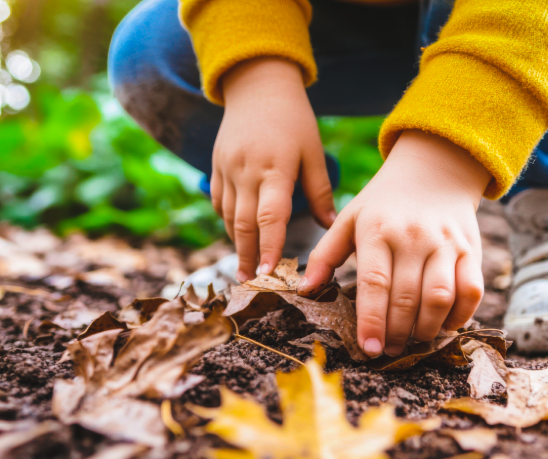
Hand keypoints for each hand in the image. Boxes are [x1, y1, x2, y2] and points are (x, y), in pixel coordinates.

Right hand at [214, 57, 336, 280]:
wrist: (258, 87)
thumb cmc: (294, 120)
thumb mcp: (314, 151)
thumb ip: (320, 190)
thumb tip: (330, 226)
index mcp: (275, 168)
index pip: (271, 216)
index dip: (269, 246)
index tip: (269, 272)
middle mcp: (247, 171)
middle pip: (244, 223)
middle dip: (248, 256)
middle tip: (252, 283)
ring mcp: (227, 169)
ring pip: (229, 216)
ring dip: (237, 243)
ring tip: (246, 268)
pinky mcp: (216, 166)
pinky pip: (219, 202)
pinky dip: (228, 221)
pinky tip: (238, 235)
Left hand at [299, 131, 490, 356]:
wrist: (435, 168)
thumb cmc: (384, 203)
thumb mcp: (350, 219)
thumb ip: (326, 254)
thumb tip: (305, 290)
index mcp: (377, 230)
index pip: (374, 283)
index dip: (371, 320)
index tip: (368, 348)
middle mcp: (413, 237)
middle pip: (406, 297)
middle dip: (396, 333)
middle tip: (388, 350)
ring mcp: (446, 243)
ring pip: (440, 297)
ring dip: (427, 329)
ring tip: (413, 340)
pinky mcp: (471, 249)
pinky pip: (471, 290)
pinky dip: (460, 315)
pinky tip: (444, 325)